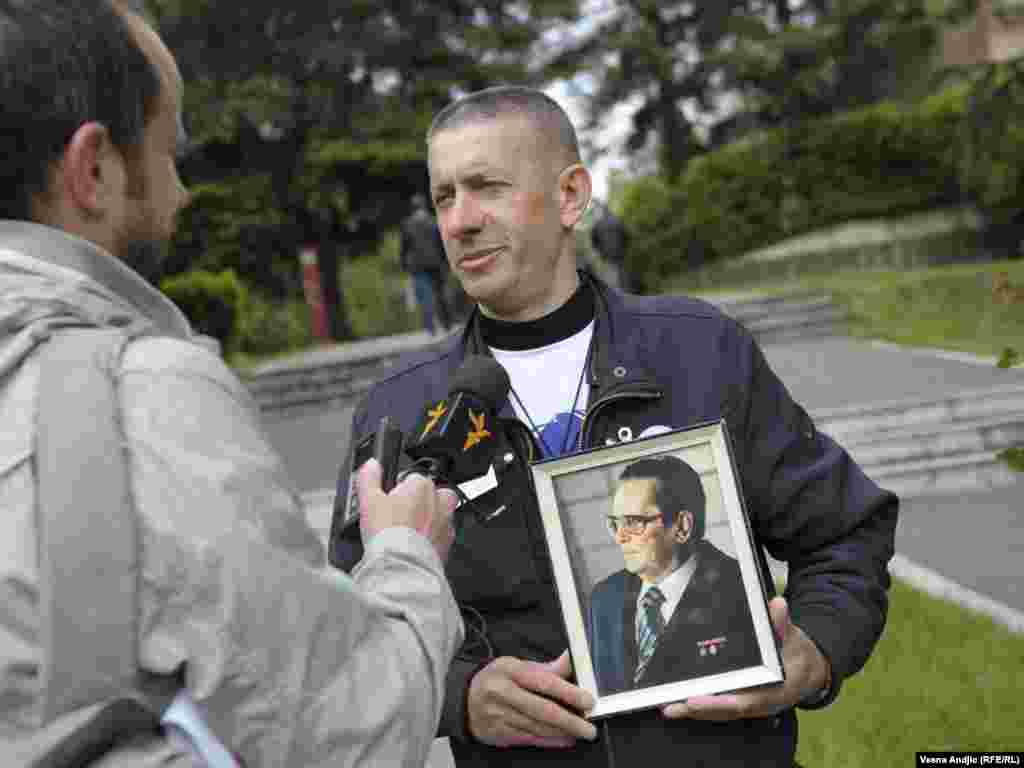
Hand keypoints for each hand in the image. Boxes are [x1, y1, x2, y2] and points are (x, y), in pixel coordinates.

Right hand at [356, 458, 457, 561]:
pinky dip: (433, 538)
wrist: (401, 564)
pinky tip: (418, 545)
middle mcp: (439, 502)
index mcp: (421, 486)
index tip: (391, 499)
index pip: (413, 478)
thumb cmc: (388, 532)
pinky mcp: (447, 544)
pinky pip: (444, 536)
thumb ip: (370, 478)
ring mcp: (446, 523)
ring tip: (412, 529)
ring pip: (444, 514)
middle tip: (405, 512)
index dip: (400, 488)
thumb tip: (371, 465)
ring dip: (431, 519)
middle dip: (423, 500)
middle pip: (435, 493)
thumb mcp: (369, 501)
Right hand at [467, 650, 597, 748]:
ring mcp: (499, 716)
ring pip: (537, 727)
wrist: (463, 701)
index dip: (568, 692)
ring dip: (562, 732)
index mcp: (509, 671)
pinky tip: (564, 740)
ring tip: (581, 732)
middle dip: (569, 720)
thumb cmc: (496, 679)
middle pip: (541, 710)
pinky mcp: (498, 733)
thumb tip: (572, 660)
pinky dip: (549, 741)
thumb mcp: (516, 665)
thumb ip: (546, 668)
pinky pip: (529, 739)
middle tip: (589, 727)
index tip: (588, 700)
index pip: (543, 682)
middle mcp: (503, 693)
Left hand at [661, 596, 829, 720]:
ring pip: (721, 711)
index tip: (697, 699)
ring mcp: (752, 704)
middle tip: (674, 704)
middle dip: (699, 708)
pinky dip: (701, 705)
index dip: (721, 702)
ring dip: (694, 710)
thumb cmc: (798, 654)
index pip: (747, 701)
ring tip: (668, 707)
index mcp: (777, 691)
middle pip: (727, 710)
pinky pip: (720, 706)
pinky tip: (679, 702)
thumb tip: (778, 606)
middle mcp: (763, 703)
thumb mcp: (794, 637)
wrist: (809, 671)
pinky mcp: (743, 701)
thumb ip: (782, 624)